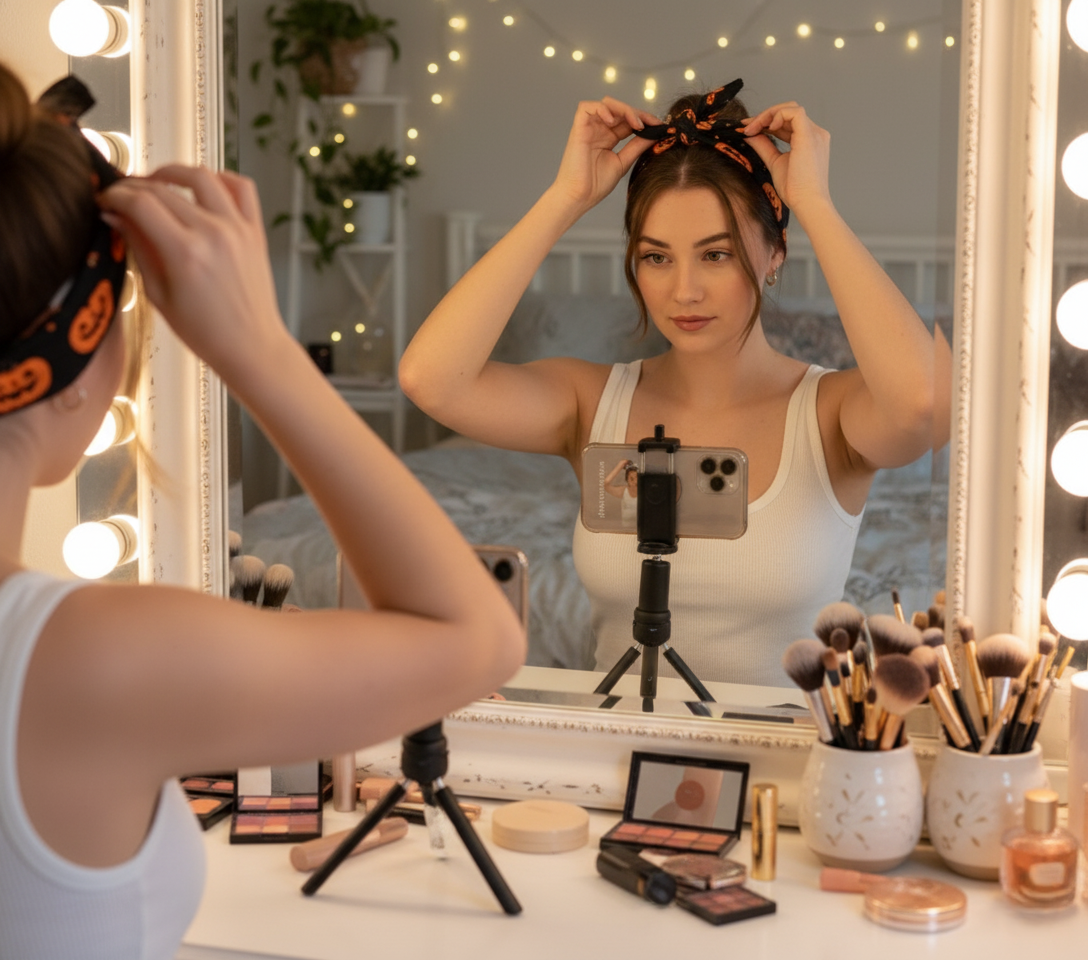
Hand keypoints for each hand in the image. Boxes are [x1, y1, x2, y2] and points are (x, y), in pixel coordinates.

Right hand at [98, 166, 286, 375]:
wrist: (252, 346)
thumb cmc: (208, 333)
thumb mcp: (159, 295)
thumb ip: (138, 249)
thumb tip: (116, 217)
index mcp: (185, 253)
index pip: (139, 203)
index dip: (115, 196)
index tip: (106, 201)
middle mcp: (213, 234)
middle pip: (163, 189)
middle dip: (134, 187)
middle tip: (122, 196)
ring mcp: (237, 229)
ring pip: (200, 176)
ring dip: (172, 171)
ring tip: (156, 183)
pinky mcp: (255, 232)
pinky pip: (241, 187)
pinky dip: (220, 178)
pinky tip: (202, 187)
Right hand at [551, 97, 659, 210]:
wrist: (579, 197)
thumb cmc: (596, 185)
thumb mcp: (623, 162)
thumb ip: (637, 146)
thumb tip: (655, 134)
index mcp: (609, 138)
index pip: (628, 120)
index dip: (644, 119)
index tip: (660, 126)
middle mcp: (599, 130)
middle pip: (620, 109)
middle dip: (638, 113)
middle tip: (652, 123)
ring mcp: (588, 128)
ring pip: (607, 104)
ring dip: (624, 109)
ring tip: (635, 124)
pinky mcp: (578, 129)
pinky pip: (587, 107)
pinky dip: (602, 109)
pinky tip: (613, 121)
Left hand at [740, 102, 831, 214]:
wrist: (807, 202)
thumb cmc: (795, 190)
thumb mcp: (775, 162)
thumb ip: (764, 147)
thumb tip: (750, 135)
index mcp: (809, 141)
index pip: (787, 123)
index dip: (767, 123)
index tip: (748, 129)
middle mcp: (815, 134)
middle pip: (789, 113)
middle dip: (765, 116)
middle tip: (747, 127)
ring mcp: (815, 133)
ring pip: (791, 108)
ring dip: (768, 115)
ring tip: (752, 128)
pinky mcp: (810, 135)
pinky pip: (794, 112)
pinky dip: (777, 115)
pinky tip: (767, 128)